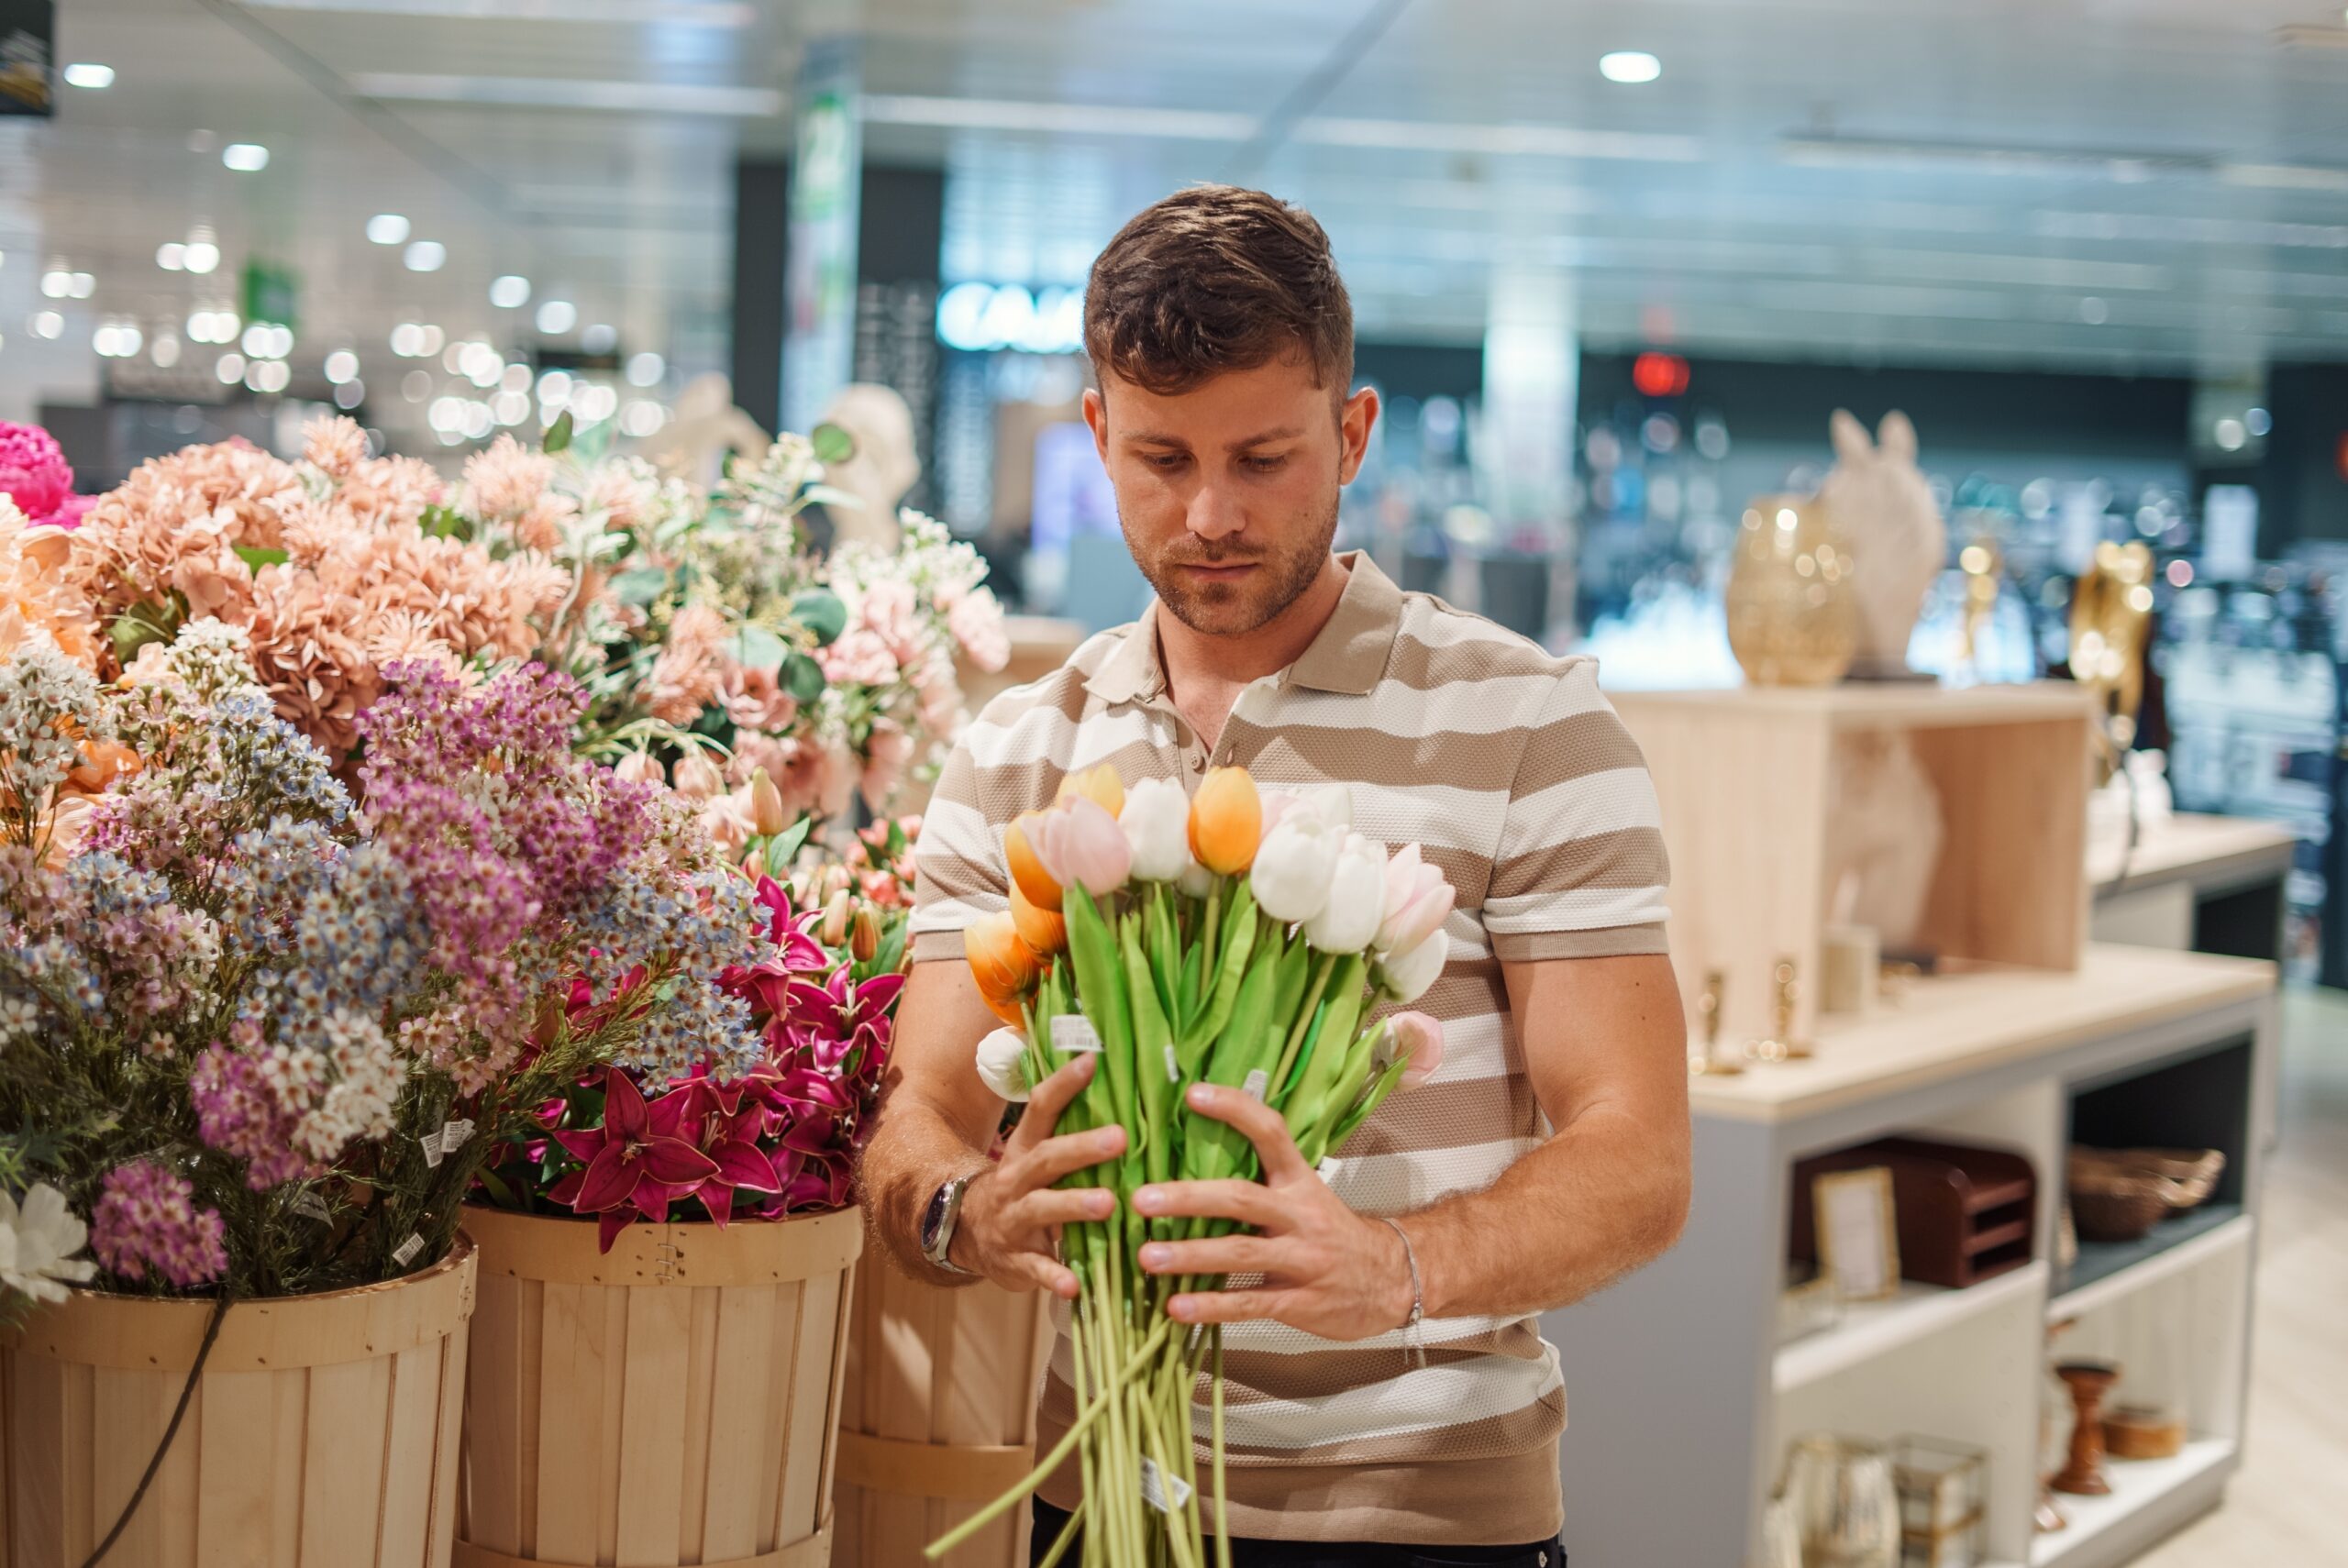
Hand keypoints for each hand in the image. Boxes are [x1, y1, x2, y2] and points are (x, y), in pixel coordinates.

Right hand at [950, 1054, 1125, 1298]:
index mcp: (1025, 1149)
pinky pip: (1035, 1269)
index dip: (1064, 1084)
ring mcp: (1012, 1219)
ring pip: (1041, 1209)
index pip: (1041, 1108)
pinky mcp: (1015, 1260)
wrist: (967, 1234)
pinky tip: (1075, 1286)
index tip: (1092, 1060)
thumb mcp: (1036, 1157)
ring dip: (1074, 1205)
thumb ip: (1070, 1133)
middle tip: (1119, 1137)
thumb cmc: (1022, 1188)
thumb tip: (1121, 1095)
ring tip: (1108, 1205)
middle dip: (1082, 1148)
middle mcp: (1016, 1179)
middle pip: (1047, 1158)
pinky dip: (1054, 1277)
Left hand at [1129, 1082, 1414, 1340]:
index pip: (1271, 1133)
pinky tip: (1174, 1307)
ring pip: (1241, 1253)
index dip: (1235, 1110)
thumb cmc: (1331, 1233)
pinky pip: (1250, 1303)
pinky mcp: (1300, 1302)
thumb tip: (1192, 1157)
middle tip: (1141, 1199)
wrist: (1391, 1281)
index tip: (1192, 1095)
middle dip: (1189, 1198)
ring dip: (1190, 1255)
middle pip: (1242, 1199)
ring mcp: (1303, 1260)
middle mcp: (1301, 1214)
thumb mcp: (1306, 1196)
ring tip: (1146, 1258)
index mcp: (1300, 1181)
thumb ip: (1261, 1182)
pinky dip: (1210, 1306)